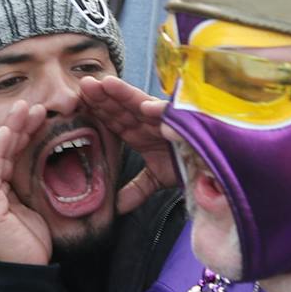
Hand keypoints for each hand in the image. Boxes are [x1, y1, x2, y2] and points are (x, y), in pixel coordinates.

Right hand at [0, 100, 55, 263]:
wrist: (22, 278)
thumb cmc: (28, 249)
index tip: (38, 115)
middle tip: (34, 104)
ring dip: (12, 128)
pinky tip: (10, 130)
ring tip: (26, 108)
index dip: (20, 133)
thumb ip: (28, 188)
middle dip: (17, 124)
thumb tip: (43, 165)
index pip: (4, 155)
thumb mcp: (30, 211)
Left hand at [79, 75, 177, 212]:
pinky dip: (162, 112)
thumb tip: (117, 207)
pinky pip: (173, 117)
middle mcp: (149, 123)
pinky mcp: (187, 123)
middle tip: (82, 85)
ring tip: (105, 84)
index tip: (75, 105)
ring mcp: (166, 121)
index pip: (112, 120)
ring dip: (124, 94)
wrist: (215, 171)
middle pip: (121, 107)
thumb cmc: (187, 166)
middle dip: (103, 96)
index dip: (95, 112)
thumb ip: (136, 189)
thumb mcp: (156, 180)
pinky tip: (148, 108)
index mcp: (138, 133)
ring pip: (141, 104)